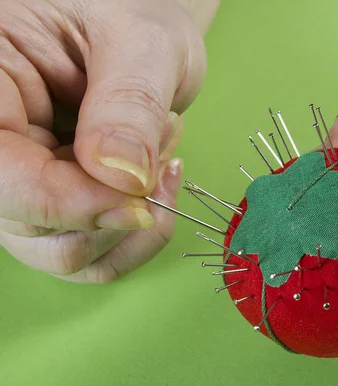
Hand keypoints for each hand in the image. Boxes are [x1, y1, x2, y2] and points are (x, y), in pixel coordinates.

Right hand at [0, 0, 218, 282]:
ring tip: (161, 158)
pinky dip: (139, 230)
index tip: (141, 199)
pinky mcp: (63, 199)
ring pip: (66, 251)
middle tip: (162, 155)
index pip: (2, 176)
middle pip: (31, 228)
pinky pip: (96, 250)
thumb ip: (129, 102)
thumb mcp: (141, 39)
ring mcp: (28, 178)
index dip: (70, 201)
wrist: (143, 21)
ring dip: (132, 222)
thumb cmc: (134, 11)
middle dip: (115, 207)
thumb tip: (121, 178)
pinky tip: (160, 182)